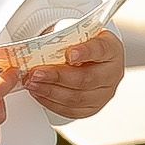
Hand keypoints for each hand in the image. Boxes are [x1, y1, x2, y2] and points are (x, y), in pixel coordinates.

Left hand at [0, 28, 123, 122]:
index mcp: (111, 49)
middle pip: (87, 79)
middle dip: (57, 76)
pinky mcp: (91, 108)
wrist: (83, 58)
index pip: (100, 50)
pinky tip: (39, 93)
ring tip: (32, 83)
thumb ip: (64, 39)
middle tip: (37, 73)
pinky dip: (51, 103)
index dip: (85, 52)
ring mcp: (104, 94)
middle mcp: (111, 73)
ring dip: (50, 91)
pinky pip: (71, 110)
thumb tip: (39, 47)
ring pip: (77, 98)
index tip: (69, 54)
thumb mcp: (74, 33)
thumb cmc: (79, 43)